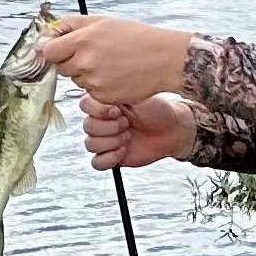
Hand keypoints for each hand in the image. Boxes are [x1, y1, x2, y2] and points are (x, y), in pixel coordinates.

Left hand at [35, 13, 192, 106]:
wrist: (163, 59)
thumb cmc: (137, 38)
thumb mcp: (103, 21)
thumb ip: (73, 24)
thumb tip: (51, 31)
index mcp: (82, 40)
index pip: (48, 51)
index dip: (54, 50)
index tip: (61, 49)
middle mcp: (85, 62)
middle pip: (62, 68)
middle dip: (72, 62)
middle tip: (94, 54)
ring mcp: (93, 81)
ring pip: (77, 80)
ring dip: (86, 74)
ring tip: (110, 64)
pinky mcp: (103, 97)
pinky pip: (91, 92)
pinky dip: (99, 87)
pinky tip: (115, 76)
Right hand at [83, 93, 197, 170]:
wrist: (171, 131)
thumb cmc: (157, 111)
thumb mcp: (138, 95)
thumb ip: (116, 93)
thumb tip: (101, 92)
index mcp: (105, 103)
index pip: (84, 105)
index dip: (98, 111)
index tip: (117, 111)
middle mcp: (102, 121)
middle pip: (87, 127)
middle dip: (110, 127)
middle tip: (127, 124)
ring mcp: (105, 139)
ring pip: (91, 145)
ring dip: (112, 142)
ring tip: (128, 137)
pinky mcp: (110, 156)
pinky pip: (96, 163)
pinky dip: (109, 158)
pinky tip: (123, 151)